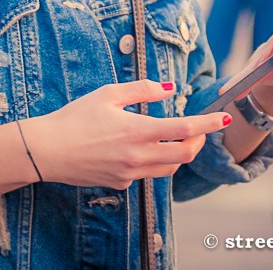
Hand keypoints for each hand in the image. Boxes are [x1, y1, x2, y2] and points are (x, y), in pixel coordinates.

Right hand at [26, 80, 231, 189]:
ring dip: (178, 153)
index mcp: (137, 131)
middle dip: (197, 141)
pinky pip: (147, 173)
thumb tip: (168, 89)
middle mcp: (138, 156)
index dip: (207, 124)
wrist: (49, 150)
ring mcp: (131, 174)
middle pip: (184, 155)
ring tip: (174, 137)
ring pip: (169, 169)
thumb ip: (142, 90)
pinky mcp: (122, 184)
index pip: (184, 130)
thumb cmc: (76, 117)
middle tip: (198, 128)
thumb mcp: (108, 94)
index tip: (223, 118)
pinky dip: (153, 160)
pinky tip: (138, 147)